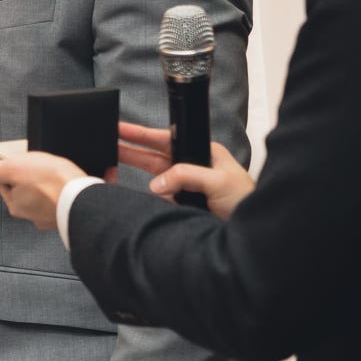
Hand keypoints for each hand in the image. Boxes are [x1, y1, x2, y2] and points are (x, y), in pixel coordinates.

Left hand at [0, 152, 90, 231]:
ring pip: (47, 194)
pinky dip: (69, 188)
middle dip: (33, 176)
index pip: (6, 184)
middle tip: (41, 166)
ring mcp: (53, 215)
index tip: (20, 163)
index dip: (11, 170)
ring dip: (52, 182)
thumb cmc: (51, 183)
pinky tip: (72, 180)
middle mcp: (33, 215)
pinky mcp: (71, 212)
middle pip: (27, 189)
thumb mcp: (12, 167)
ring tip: (59, 171)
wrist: (84, 197)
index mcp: (16, 205)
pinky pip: (66, 197)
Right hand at [115, 122, 252, 218]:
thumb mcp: (218, 181)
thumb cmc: (246, 201)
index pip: (166, 139)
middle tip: (108, 143)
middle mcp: (192, 167)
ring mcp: (186, 187)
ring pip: (157, 181)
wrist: (253, 232)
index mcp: (203, 153)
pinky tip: (162, 204)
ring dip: (150, 185)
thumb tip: (157, 183)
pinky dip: (157, 202)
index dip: (142, 134)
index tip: (122, 128)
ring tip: (141, 183)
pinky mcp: (183, 205)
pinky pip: (161, 201)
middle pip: (154, 157)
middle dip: (131, 151)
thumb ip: (186, 176)